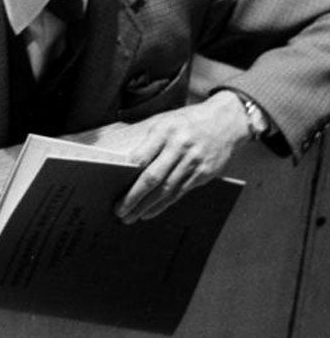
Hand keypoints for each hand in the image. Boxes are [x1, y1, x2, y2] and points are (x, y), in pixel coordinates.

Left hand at [115, 90, 250, 223]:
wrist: (227, 121)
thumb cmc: (187, 122)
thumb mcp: (165, 122)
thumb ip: (148, 142)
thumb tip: (125, 164)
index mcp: (165, 131)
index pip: (142, 157)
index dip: (126, 174)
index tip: (111, 185)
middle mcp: (180, 148)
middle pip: (153, 178)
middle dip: (134, 197)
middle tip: (119, 211)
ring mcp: (194, 162)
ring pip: (166, 190)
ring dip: (147, 206)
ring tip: (131, 217)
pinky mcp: (204, 174)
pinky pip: (180, 193)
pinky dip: (163, 205)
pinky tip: (150, 212)